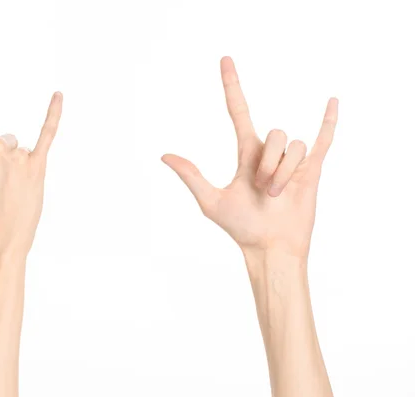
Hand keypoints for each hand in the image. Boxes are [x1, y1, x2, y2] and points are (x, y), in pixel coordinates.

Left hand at [162, 56, 337, 259]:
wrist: (270, 247)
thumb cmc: (241, 227)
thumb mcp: (211, 201)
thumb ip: (192, 176)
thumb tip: (164, 155)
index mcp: (246, 154)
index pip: (238, 111)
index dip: (231, 86)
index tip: (225, 60)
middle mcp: (269, 153)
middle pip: (274, 133)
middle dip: (270, 162)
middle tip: (263, 189)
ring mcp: (292, 161)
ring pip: (294, 145)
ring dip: (285, 172)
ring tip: (279, 195)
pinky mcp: (312, 170)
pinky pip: (323, 139)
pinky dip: (328, 121)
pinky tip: (331, 102)